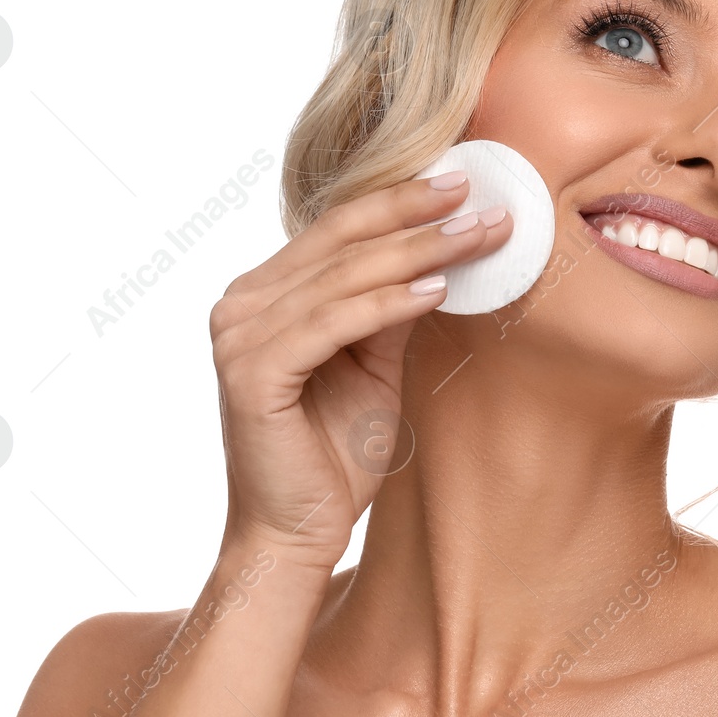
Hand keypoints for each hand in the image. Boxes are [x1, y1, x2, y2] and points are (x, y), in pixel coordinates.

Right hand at [207, 172, 510, 570]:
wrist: (297, 532)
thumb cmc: (333, 454)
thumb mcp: (374, 365)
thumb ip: (391, 309)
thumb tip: (441, 252)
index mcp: (263, 295)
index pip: (337, 229)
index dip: (400, 201)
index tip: (463, 184)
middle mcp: (241, 305)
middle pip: (341, 240)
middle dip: (417, 216)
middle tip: (479, 199)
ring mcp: (238, 336)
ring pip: (343, 277)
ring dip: (419, 252)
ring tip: (478, 237)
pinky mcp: (251, 372)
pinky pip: (333, 322)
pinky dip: (388, 303)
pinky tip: (438, 290)